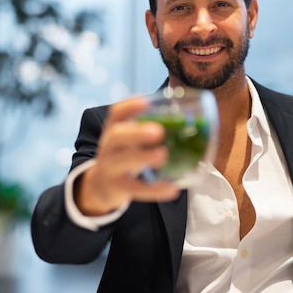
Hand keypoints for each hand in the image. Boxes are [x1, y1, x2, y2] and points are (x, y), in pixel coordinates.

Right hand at [75, 96, 180, 215]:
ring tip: (163, 155)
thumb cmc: (124, 156)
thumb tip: (192, 121)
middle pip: (116, 136)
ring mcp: (109, 167)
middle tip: (159, 131)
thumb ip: (149, 130)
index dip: (129, 106)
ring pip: (121, 161)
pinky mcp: (117, 188)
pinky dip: (153, 190)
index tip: (146, 102)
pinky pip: (134, 189)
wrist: (100, 185)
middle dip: (136, 132)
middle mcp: (108, 147)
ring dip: (142, 157)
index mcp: (114, 130)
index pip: (116, 114)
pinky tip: (172, 189)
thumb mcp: (129, 141)